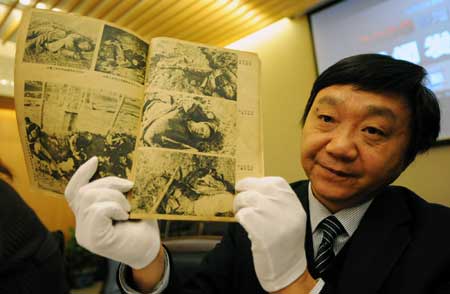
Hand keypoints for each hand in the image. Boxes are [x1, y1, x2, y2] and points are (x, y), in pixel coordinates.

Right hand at [65, 157, 160, 268]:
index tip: (95, 160)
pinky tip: (124, 215)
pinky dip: (113, 207)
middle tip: (129, 191)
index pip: (73, 193)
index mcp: (87, 216)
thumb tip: (122, 171)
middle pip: (83, 191)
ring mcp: (85, 234)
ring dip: (114, 197)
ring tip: (128, 207)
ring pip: (89, 198)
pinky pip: (96, 211)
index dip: (81, 175)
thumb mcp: (131, 203)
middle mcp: (81, 226)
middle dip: (108, 184)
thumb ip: (119, 191)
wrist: (150, 251)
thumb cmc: (141, 227)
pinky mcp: (93, 239)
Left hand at [234, 177, 306, 291]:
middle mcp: (287, 209)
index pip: (276, 182)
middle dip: (244, 189)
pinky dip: (240, 218)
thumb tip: (252, 187)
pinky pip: (243, 214)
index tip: (248, 186)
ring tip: (241, 214)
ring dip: (239, 205)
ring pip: (248, 198)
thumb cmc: (284, 244)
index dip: (258, 182)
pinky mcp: (261, 231)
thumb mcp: (290, 219)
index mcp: (295, 205)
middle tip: (239, 196)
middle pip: (259, 187)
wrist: (287, 271)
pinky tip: (244, 225)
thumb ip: (277, 202)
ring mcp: (274, 219)